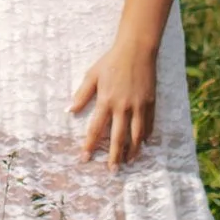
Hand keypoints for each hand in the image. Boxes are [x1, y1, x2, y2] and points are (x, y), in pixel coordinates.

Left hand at [70, 41, 158, 168]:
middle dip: (114, 156)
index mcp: (106, 100)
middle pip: (118, 138)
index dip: (90, 145)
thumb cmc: (112, 61)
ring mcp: (138, 106)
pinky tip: (143, 144)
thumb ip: (82, 94)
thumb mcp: (92, 75)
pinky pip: (148, 124)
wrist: (137, 49)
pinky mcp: (150, 102)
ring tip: (129, 162)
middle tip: (112, 171)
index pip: (96, 129)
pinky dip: (146, 136)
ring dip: (132, 151)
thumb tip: (69, 110)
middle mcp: (123, 107)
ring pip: (136, 135)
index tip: (85, 158)